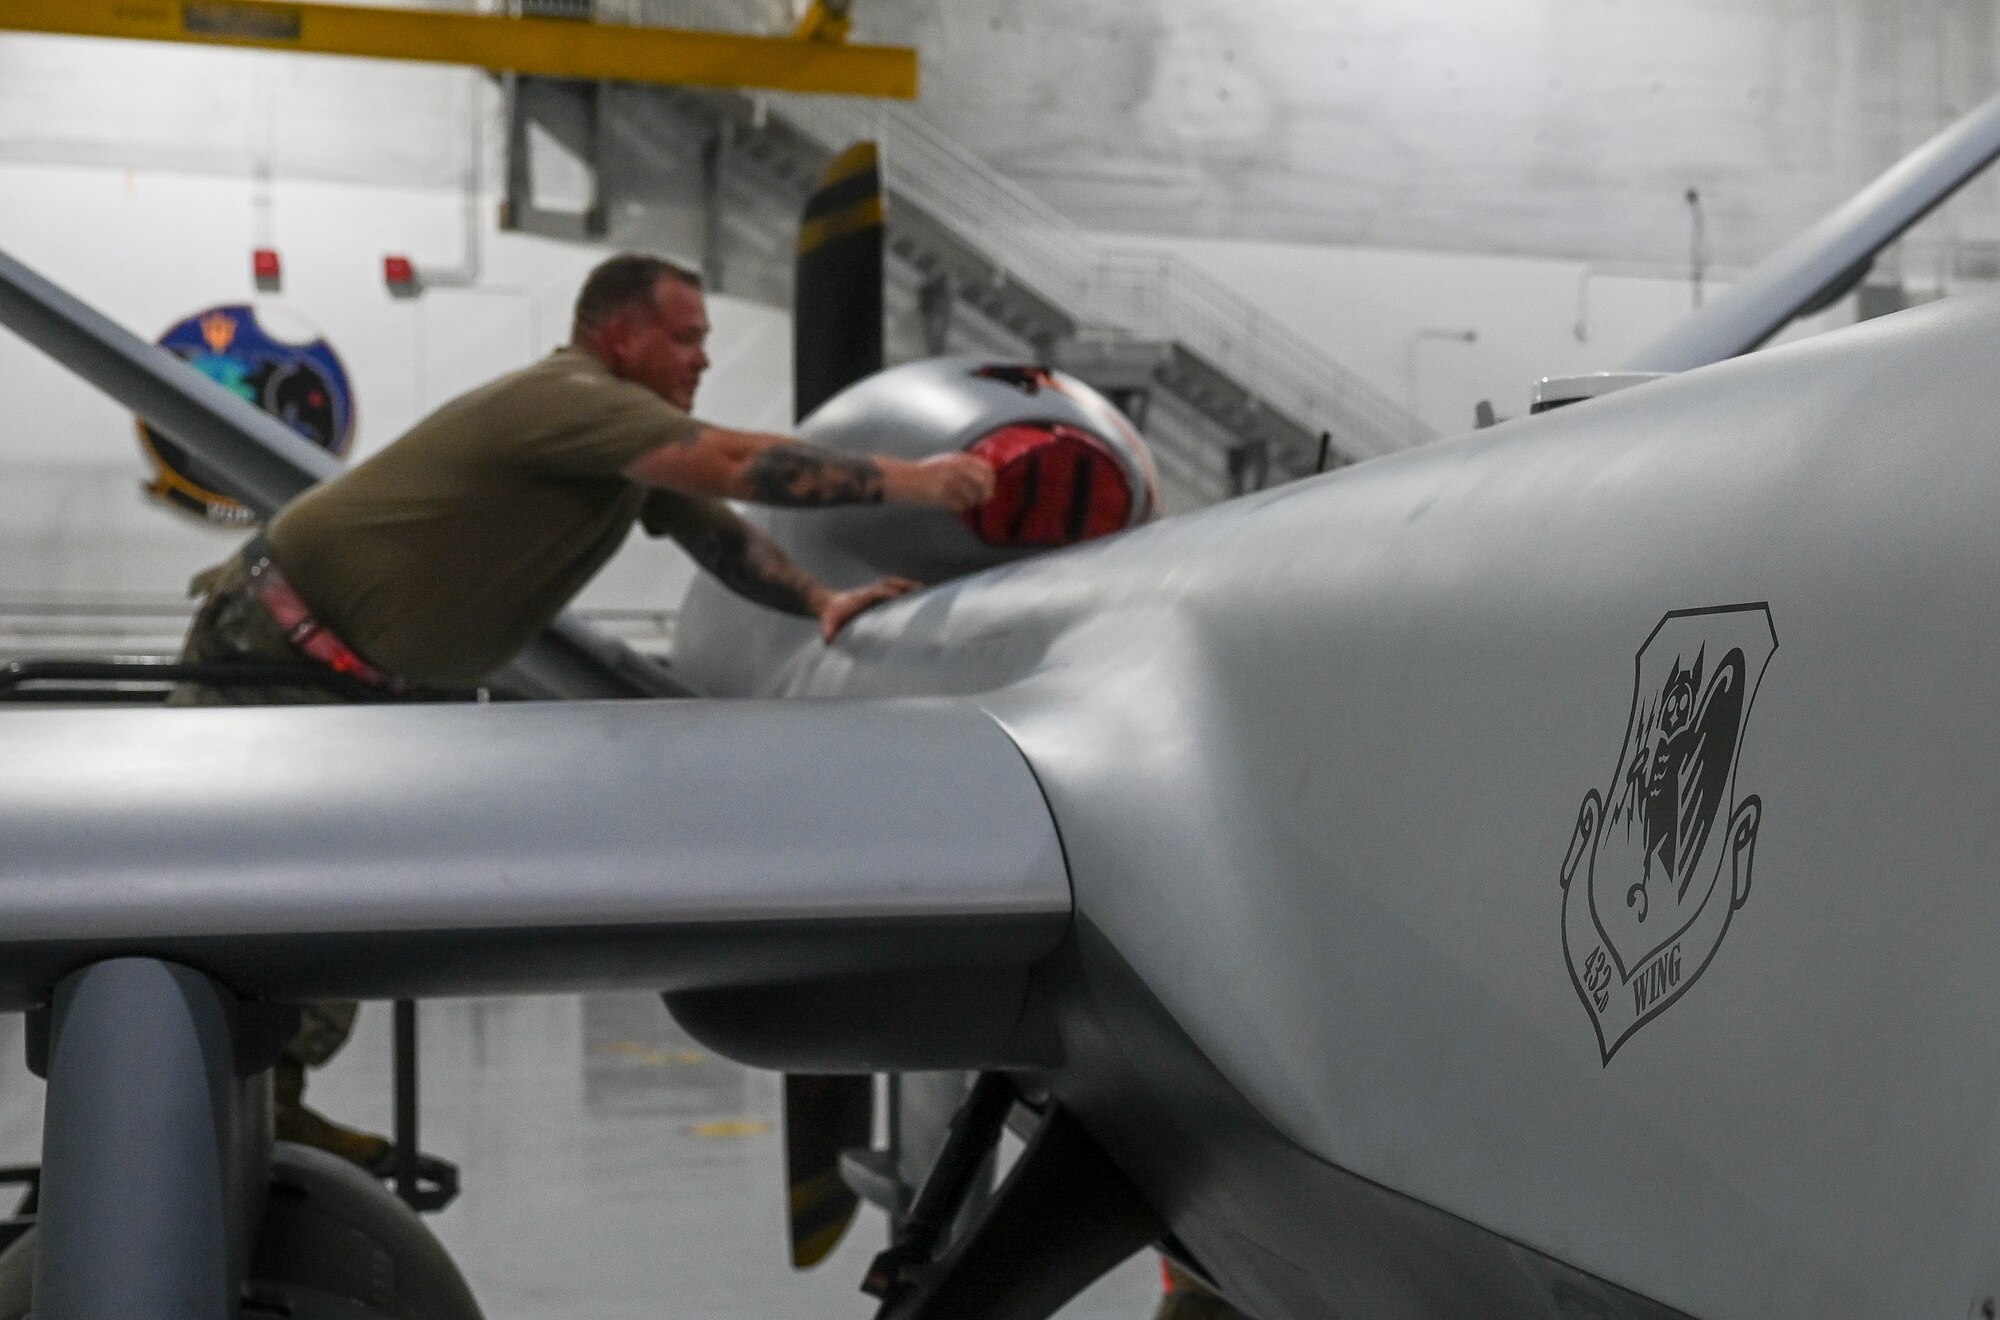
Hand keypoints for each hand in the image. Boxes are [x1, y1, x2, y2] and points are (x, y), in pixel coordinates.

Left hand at [819, 576, 920, 640]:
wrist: (829, 605)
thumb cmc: (832, 617)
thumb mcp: (828, 624)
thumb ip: (828, 631)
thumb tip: (828, 640)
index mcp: (861, 598)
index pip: (876, 592)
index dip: (888, 594)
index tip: (900, 597)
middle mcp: (870, 591)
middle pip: (890, 583)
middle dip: (905, 586)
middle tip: (922, 591)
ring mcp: (875, 590)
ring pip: (895, 583)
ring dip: (909, 586)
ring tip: (927, 593)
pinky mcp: (879, 592)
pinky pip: (896, 587)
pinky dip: (908, 589)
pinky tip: (921, 595)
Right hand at [881, 453, 995, 511]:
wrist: (906, 478)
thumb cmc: (927, 471)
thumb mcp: (947, 461)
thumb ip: (966, 466)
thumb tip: (987, 478)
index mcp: (959, 459)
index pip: (987, 469)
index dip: (990, 480)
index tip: (987, 486)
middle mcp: (957, 468)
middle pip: (984, 484)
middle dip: (986, 493)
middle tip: (982, 499)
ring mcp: (950, 481)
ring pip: (973, 497)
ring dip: (971, 502)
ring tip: (962, 500)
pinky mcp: (942, 495)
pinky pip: (960, 505)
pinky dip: (959, 507)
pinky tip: (952, 504)